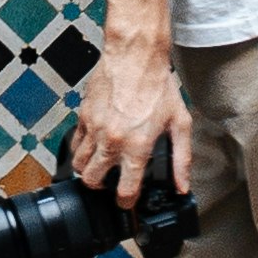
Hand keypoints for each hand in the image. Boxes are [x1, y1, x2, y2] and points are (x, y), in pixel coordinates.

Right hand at [69, 44, 186, 208]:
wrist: (135, 56)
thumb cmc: (158, 85)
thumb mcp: (179, 123)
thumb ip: (182, 158)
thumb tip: (183, 185)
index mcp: (136, 147)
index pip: (125, 190)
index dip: (127, 201)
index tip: (128, 200)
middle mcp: (112, 141)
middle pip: (93, 182)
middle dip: (101, 188)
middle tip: (110, 183)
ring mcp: (94, 129)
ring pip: (78, 165)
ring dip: (88, 170)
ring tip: (100, 165)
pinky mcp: (83, 116)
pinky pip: (74, 143)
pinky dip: (81, 149)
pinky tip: (94, 144)